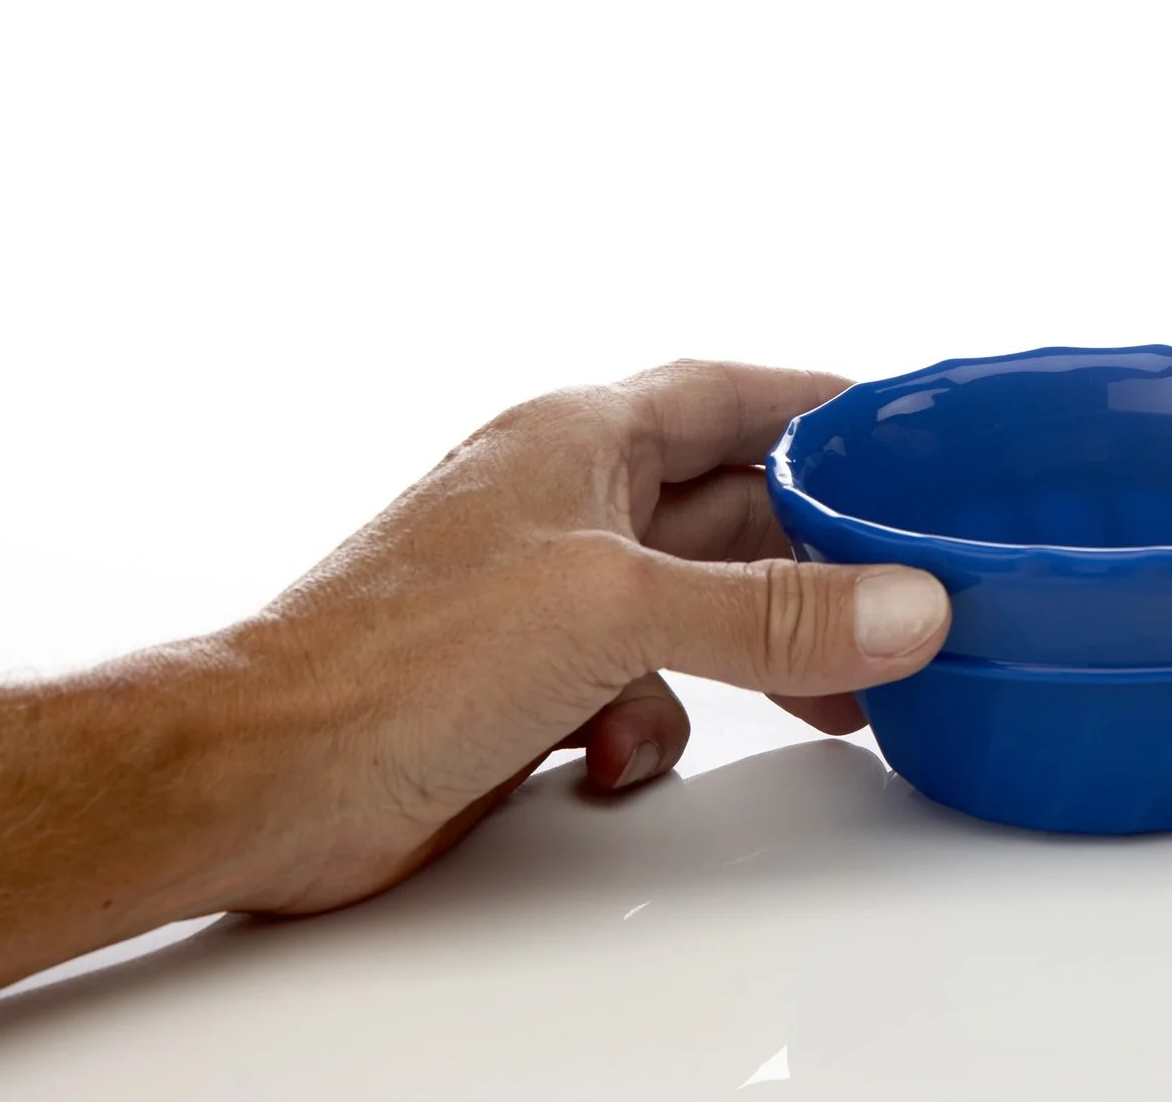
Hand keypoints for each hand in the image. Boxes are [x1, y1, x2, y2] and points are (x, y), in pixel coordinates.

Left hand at [215, 360, 949, 912]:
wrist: (261, 778)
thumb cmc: (397, 660)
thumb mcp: (616, 613)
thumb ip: (772, 614)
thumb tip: (909, 604)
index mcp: (578, 439)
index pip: (731, 393)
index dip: (823, 407)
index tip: (910, 434)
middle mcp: (567, 504)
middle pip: (733, 513)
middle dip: (816, 566)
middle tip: (905, 602)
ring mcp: (546, 594)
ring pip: (698, 609)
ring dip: (754, 658)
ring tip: (832, 703)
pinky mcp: (528, 680)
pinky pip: (639, 686)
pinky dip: (652, 723)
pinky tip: (618, 756)